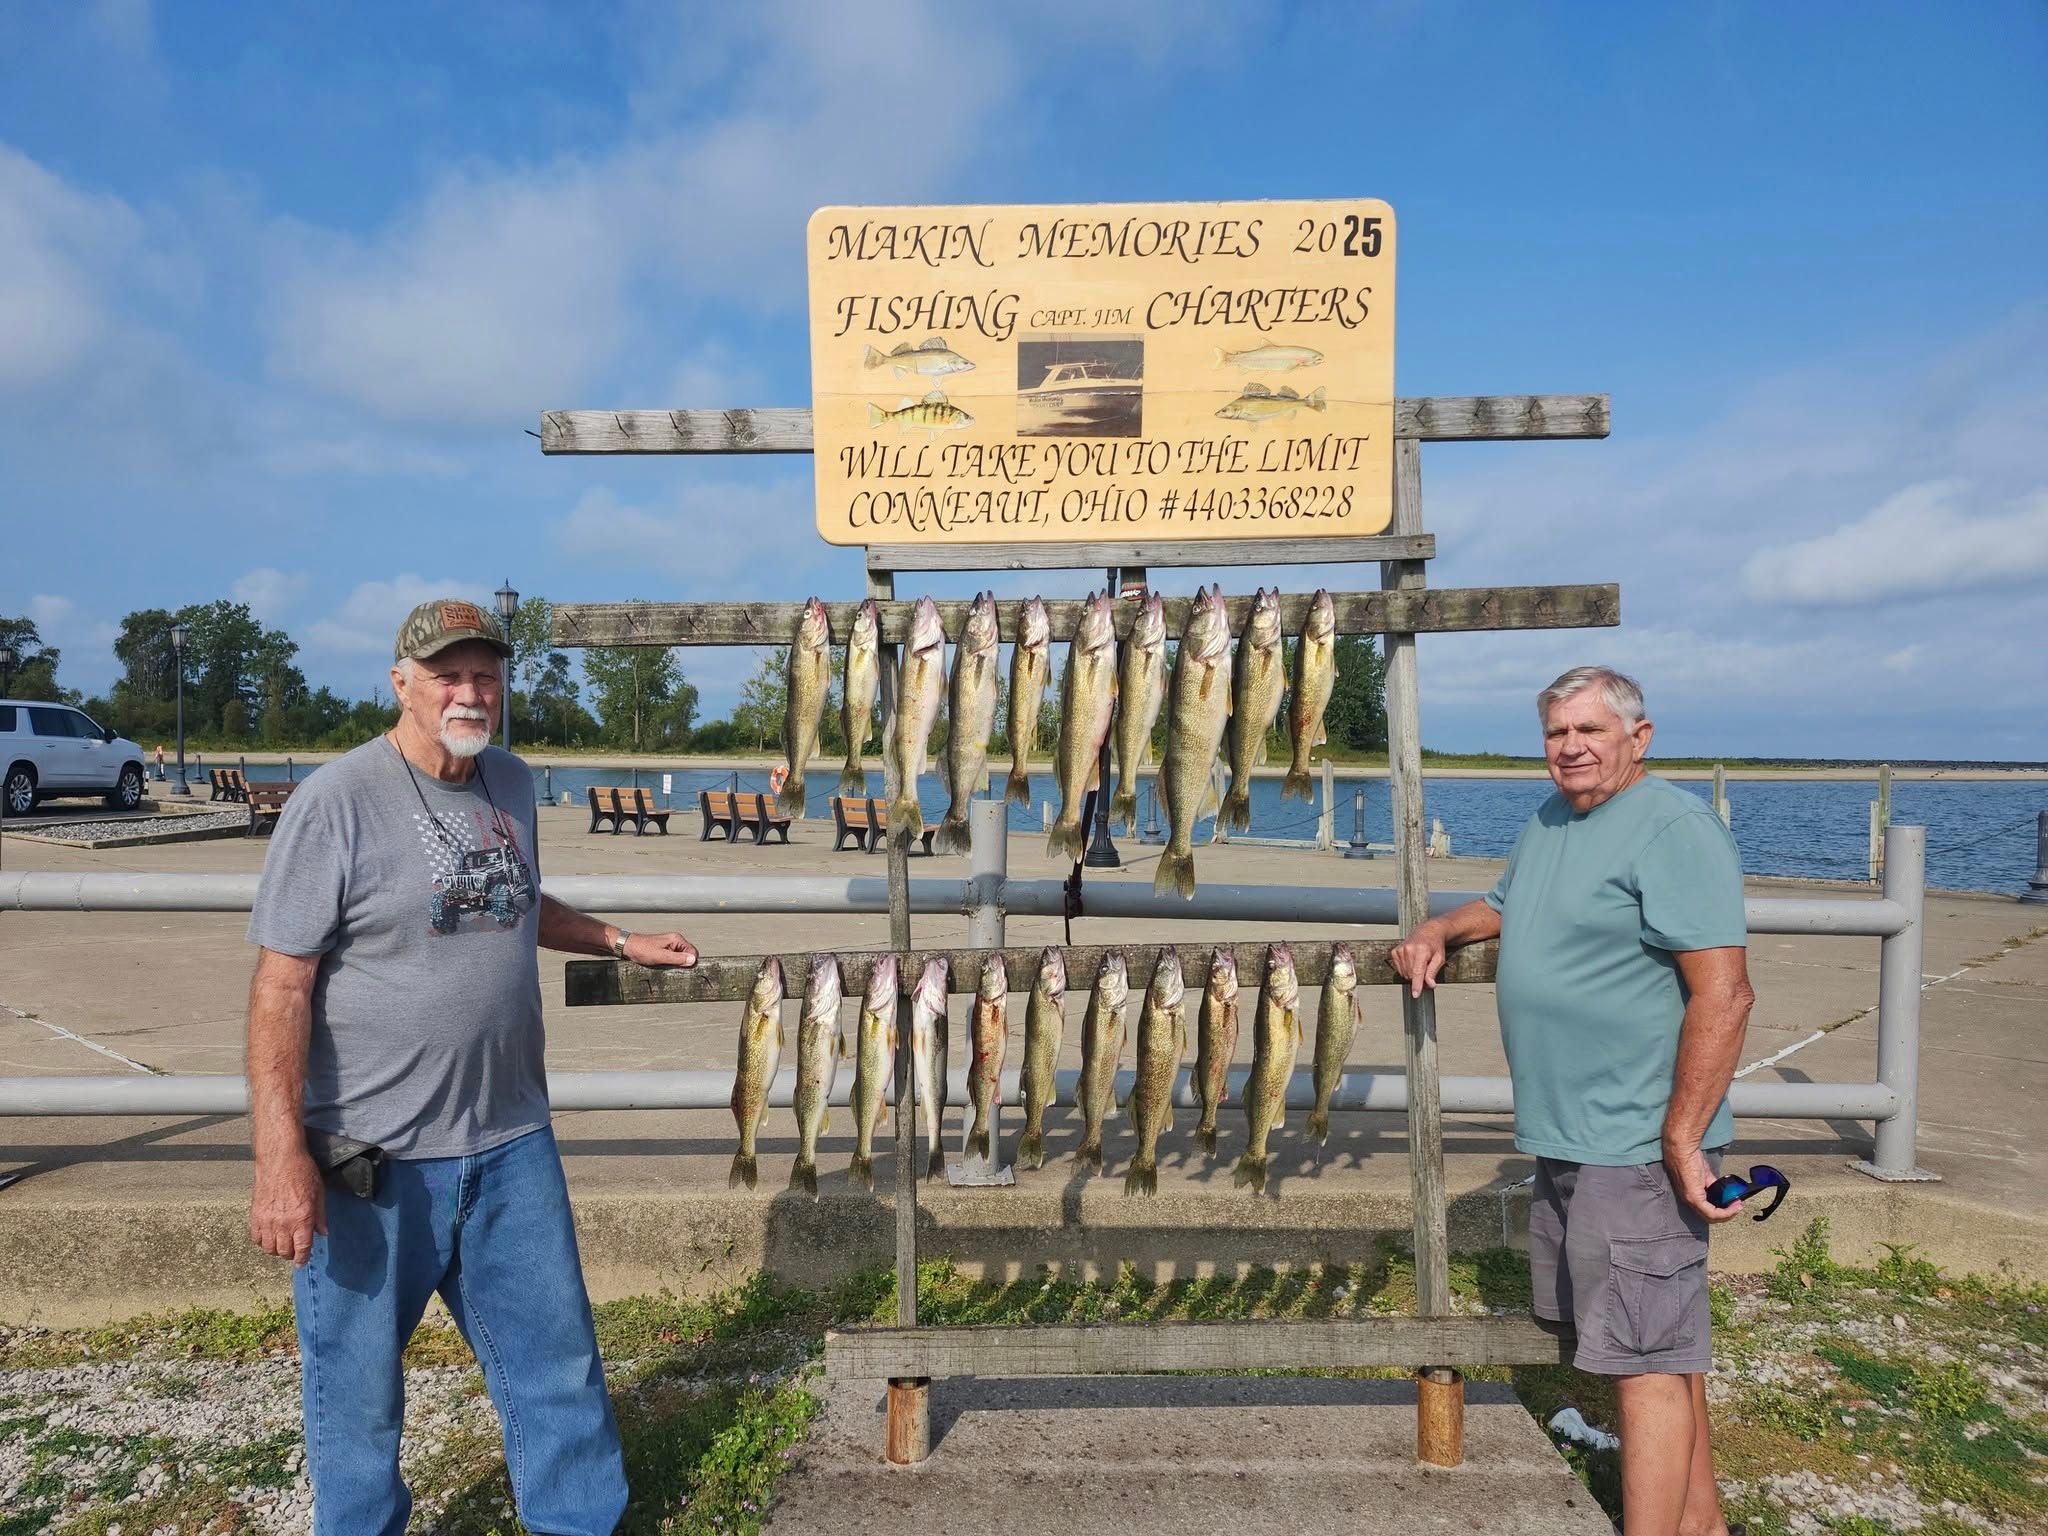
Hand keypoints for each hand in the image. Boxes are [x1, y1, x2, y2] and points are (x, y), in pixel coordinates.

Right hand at [251, 1150, 326, 1265]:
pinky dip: (262, 1241)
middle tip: (294, 1251)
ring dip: (276, 1250)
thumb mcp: (319, 1193)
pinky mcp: (255, 1215)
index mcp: (301, 1219)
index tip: (302, 1262)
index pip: (302, 1249)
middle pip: (284, 1252)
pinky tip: (269, 1236)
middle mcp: (283, 1223)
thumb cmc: (302, 1172)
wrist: (280, 1160)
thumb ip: (320, 1216)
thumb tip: (322, 1233)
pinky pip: (256, 1238)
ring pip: (269, 1248)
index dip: (302, 1259)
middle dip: (290, 1255)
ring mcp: (267, 1220)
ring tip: (282, 1244)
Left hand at [625, 931, 697, 967]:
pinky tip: (662, 965)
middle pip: (688, 955)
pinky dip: (670, 963)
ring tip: (665, 965)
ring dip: (676, 964)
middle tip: (672, 968)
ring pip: (680, 958)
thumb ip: (678, 959)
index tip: (684, 969)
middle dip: (683, 963)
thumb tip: (693, 960)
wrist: (628, 947)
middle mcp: (675, 941)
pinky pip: (673, 958)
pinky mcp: (665, 950)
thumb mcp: (661, 956)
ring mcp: (670, 945)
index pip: (693, 952)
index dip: (690, 962)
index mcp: (676, 939)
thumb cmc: (641, 949)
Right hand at [1389, 922, 1447, 998]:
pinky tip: (1411, 962)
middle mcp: (1409, 950)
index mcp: (1421, 951)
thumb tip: (1430, 985)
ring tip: (1419, 965)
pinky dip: (1405, 970)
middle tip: (1425, 973)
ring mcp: (1400, 950)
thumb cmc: (1435, 946)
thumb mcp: (1440, 959)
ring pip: (1404, 974)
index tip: (1415, 994)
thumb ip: (1433, 972)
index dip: (1417, 985)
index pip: (1418, 972)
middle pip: (1411, 975)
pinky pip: (1399, 969)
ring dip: (1412, 975)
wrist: (1427, 932)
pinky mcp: (1395, 952)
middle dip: (1418, 979)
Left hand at [1665, 1141, 1738, 1224]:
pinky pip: (1710, 1212)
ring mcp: (1690, 1199)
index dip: (1721, 1211)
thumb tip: (1723, 1189)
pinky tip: (1732, 1207)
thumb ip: (1712, 1184)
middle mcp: (1688, 1199)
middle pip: (1709, 1217)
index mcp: (1690, 1194)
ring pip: (1710, 1217)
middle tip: (1737, 1208)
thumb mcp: (1704, 1174)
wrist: (1683, 1148)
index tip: (1733, 1206)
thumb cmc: (1688, 1156)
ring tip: (1737, 1207)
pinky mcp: (1693, 1196)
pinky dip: (1724, 1212)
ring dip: (1727, 1214)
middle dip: (1726, 1215)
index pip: (1706, 1211)